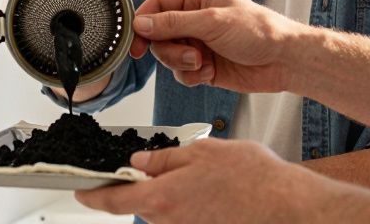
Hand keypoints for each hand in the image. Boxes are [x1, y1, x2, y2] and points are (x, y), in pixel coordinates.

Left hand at [74, 139, 326, 222]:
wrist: (288, 207)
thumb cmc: (252, 178)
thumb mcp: (202, 152)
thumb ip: (165, 159)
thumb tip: (140, 163)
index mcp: (162, 198)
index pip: (114, 201)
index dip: (93, 195)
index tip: (80, 191)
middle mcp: (170, 222)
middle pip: (143, 205)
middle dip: (149, 187)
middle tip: (172, 167)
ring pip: (167, 211)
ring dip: (176, 195)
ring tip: (208, 179)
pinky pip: (188, 218)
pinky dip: (194, 204)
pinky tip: (217, 192)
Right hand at [129, 0, 306, 93]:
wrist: (284, 60)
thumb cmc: (258, 31)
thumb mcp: (212, 22)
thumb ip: (174, 23)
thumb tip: (141, 24)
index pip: (157, 6)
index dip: (143, 24)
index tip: (136, 44)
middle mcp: (194, 20)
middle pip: (159, 36)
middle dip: (170, 50)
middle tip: (190, 55)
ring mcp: (199, 44)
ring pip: (169, 57)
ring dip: (182, 65)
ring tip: (203, 64)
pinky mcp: (204, 66)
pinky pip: (182, 74)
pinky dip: (192, 77)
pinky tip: (210, 74)